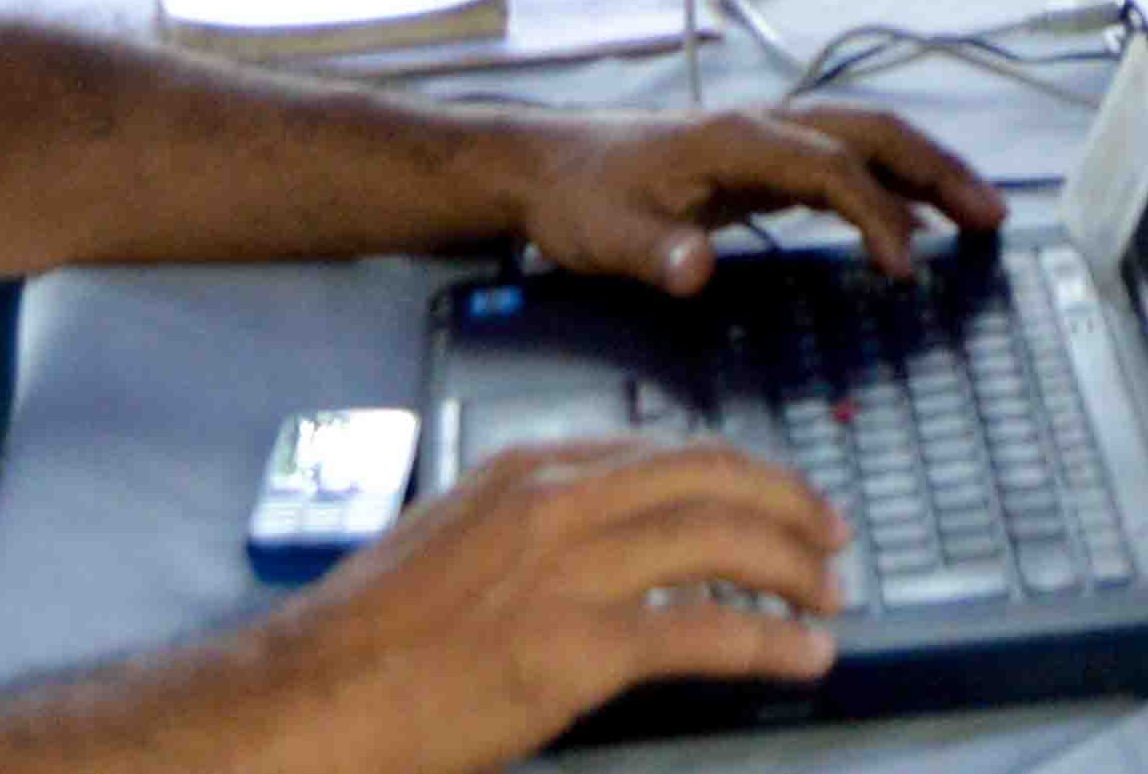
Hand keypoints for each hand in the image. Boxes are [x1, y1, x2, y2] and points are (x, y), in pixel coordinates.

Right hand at [312, 435, 846, 758]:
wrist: (315, 695)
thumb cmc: (369, 635)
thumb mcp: (453, 540)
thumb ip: (529, 528)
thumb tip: (601, 548)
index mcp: (529, 468)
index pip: (663, 452)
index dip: (736, 473)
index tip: (775, 496)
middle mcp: (559, 500)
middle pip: (709, 478)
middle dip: (785, 503)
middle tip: (831, 535)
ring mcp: (571, 569)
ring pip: (721, 542)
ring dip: (792, 568)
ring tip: (831, 597)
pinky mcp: (578, 647)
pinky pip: (704, 632)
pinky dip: (769, 641)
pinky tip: (804, 654)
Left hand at [512, 105, 1011, 294]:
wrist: (546, 166)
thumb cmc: (580, 201)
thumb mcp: (605, 236)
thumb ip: (653, 254)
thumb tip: (698, 271)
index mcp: (738, 140)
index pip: (832, 169)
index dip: (876, 214)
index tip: (905, 270)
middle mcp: (766, 126)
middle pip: (872, 133)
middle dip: (937, 169)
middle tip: (992, 217)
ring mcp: (769, 138)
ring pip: (868, 138)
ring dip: (927, 169)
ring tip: (981, 214)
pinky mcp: (766, 160)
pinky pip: (848, 160)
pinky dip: (894, 182)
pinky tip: (915, 221)